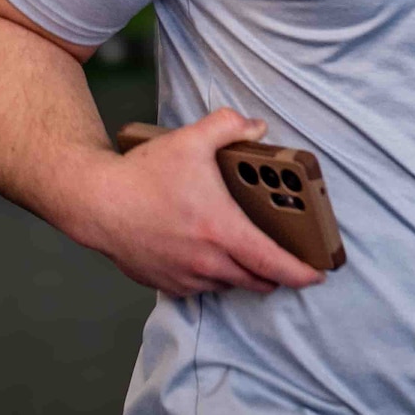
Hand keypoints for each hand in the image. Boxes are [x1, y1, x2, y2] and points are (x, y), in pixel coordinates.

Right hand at [70, 108, 326, 297]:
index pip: (271, 261)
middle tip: (287, 262)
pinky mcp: (165, 283)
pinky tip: (212, 258)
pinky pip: (200, 288)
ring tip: (249, 256)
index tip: (318, 274)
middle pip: (255, 279)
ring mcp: (184, 276)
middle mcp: (206, 261)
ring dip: (242, 274)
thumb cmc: (143, 175)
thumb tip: (258, 126)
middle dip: (275, 274)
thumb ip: (229, 126)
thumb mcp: (190, 139)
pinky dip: (212, 277)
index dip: (299, 271)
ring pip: (227, 284)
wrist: (96, 202)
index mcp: (221, 230)